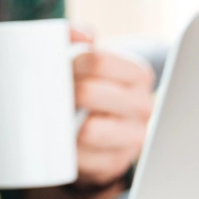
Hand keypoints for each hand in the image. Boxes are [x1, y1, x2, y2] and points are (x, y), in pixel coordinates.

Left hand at [70, 26, 155, 188]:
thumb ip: (77, 34)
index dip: (72, 64)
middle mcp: (142, 105)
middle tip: (55, 95)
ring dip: (65, 125)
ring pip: (89, 130)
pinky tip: (66, 145)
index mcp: (138, 74)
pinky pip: (85, 158)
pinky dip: (70, 153)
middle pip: (88, 92)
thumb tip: (84, 35)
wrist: (100, 132)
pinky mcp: (116, 163)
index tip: (63, 69)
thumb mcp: (88, 59)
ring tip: (58, 118)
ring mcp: (133, 137)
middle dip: (64, 93)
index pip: (98, 60)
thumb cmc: (91, 87)